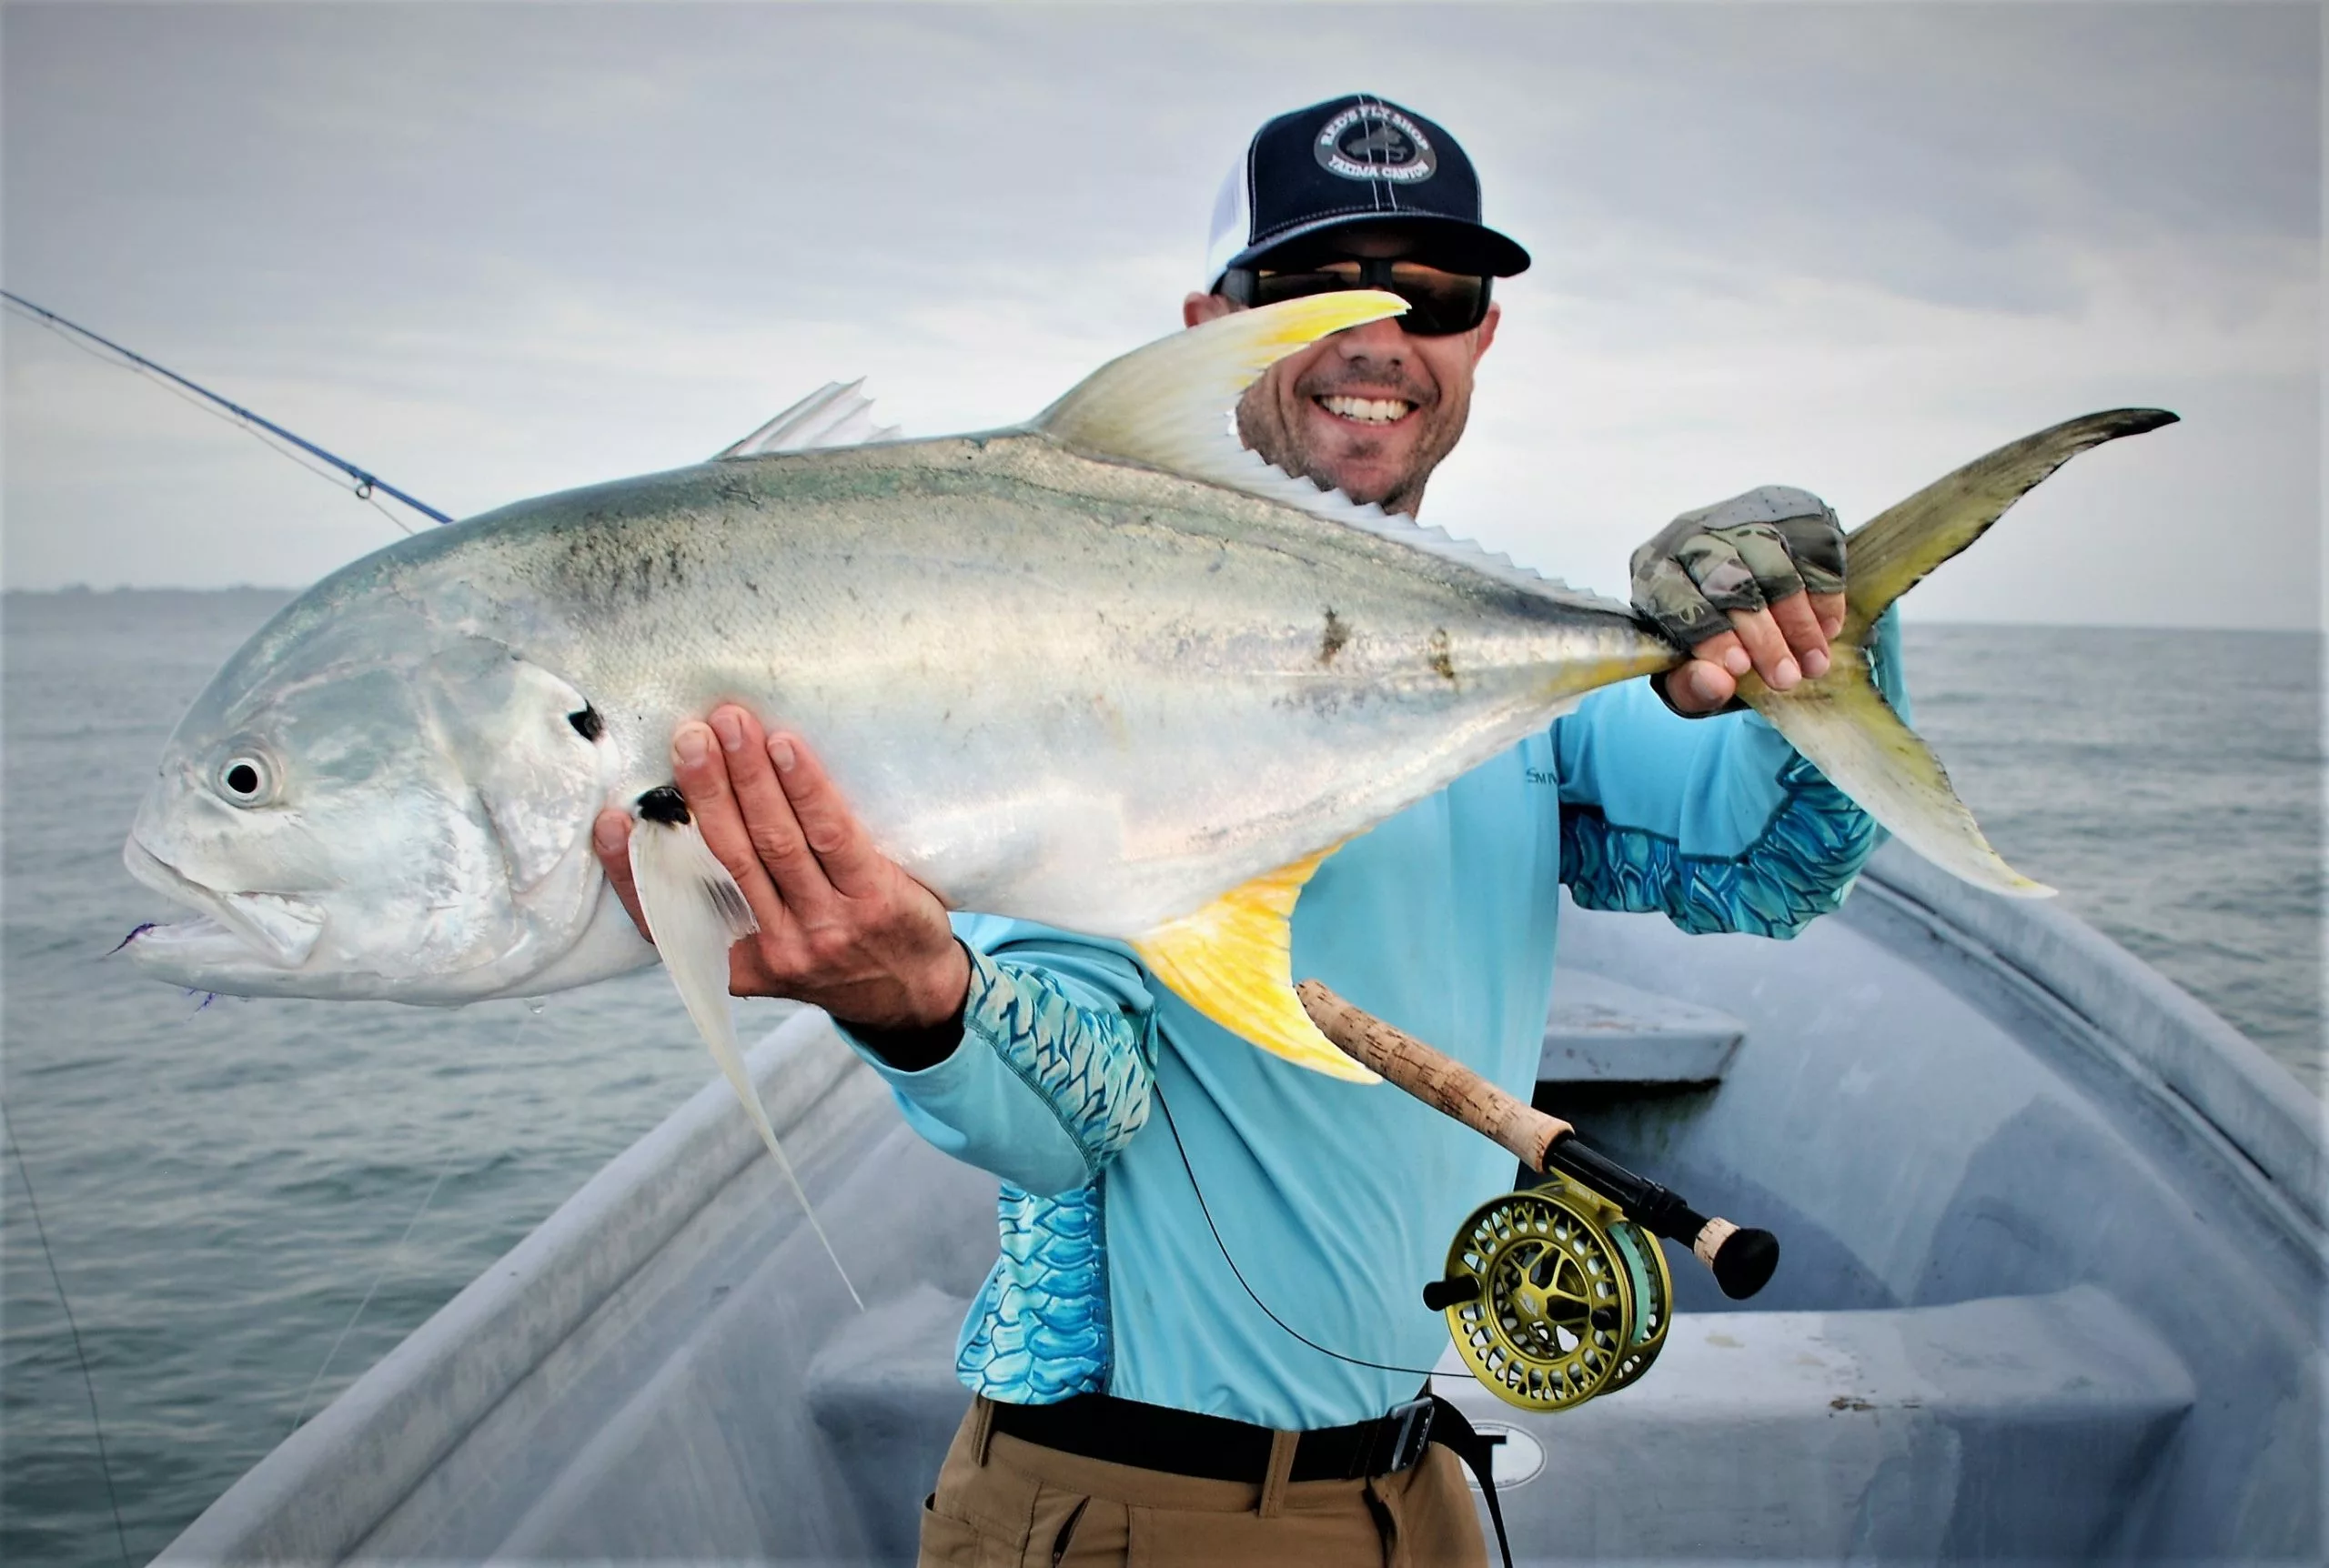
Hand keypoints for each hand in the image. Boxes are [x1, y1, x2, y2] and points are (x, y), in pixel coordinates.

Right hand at [591, 705, 970, 1031]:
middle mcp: (778, 948)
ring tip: (730, 724)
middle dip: (703, 791)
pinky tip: (785, 749)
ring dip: (748, 776)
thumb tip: (681, 823)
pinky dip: (803, 788)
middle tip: (687, 735)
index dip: (632, 870)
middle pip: (727, 857)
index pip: (670, 920)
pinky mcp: (873, 899)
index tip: (608, 821)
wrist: (916, 993)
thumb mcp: (774, 952)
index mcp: (739, 963)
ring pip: (774, 840)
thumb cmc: (837, 954)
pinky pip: (831, 834)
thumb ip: (733, 905)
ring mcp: (826, 926)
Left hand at [1630, 485, 1848, 714]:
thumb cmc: (1705, 637)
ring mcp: (1744, 517)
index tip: (1740, 668)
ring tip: (1814, 666)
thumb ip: (1692, 686)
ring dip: (1800, 623)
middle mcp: (1694, 535)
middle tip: (1786, 678)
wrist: (1740, 590)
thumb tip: (1717, 684)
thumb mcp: (1687, 671)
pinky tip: (1827, 630)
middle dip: (1763, 637)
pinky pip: (1815, 551)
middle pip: (1731, 582)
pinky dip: (1824, 595)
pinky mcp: (1791, 513)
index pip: (1679, 598)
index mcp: (1654, 571)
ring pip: (1776, 567)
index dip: (1710, 634)